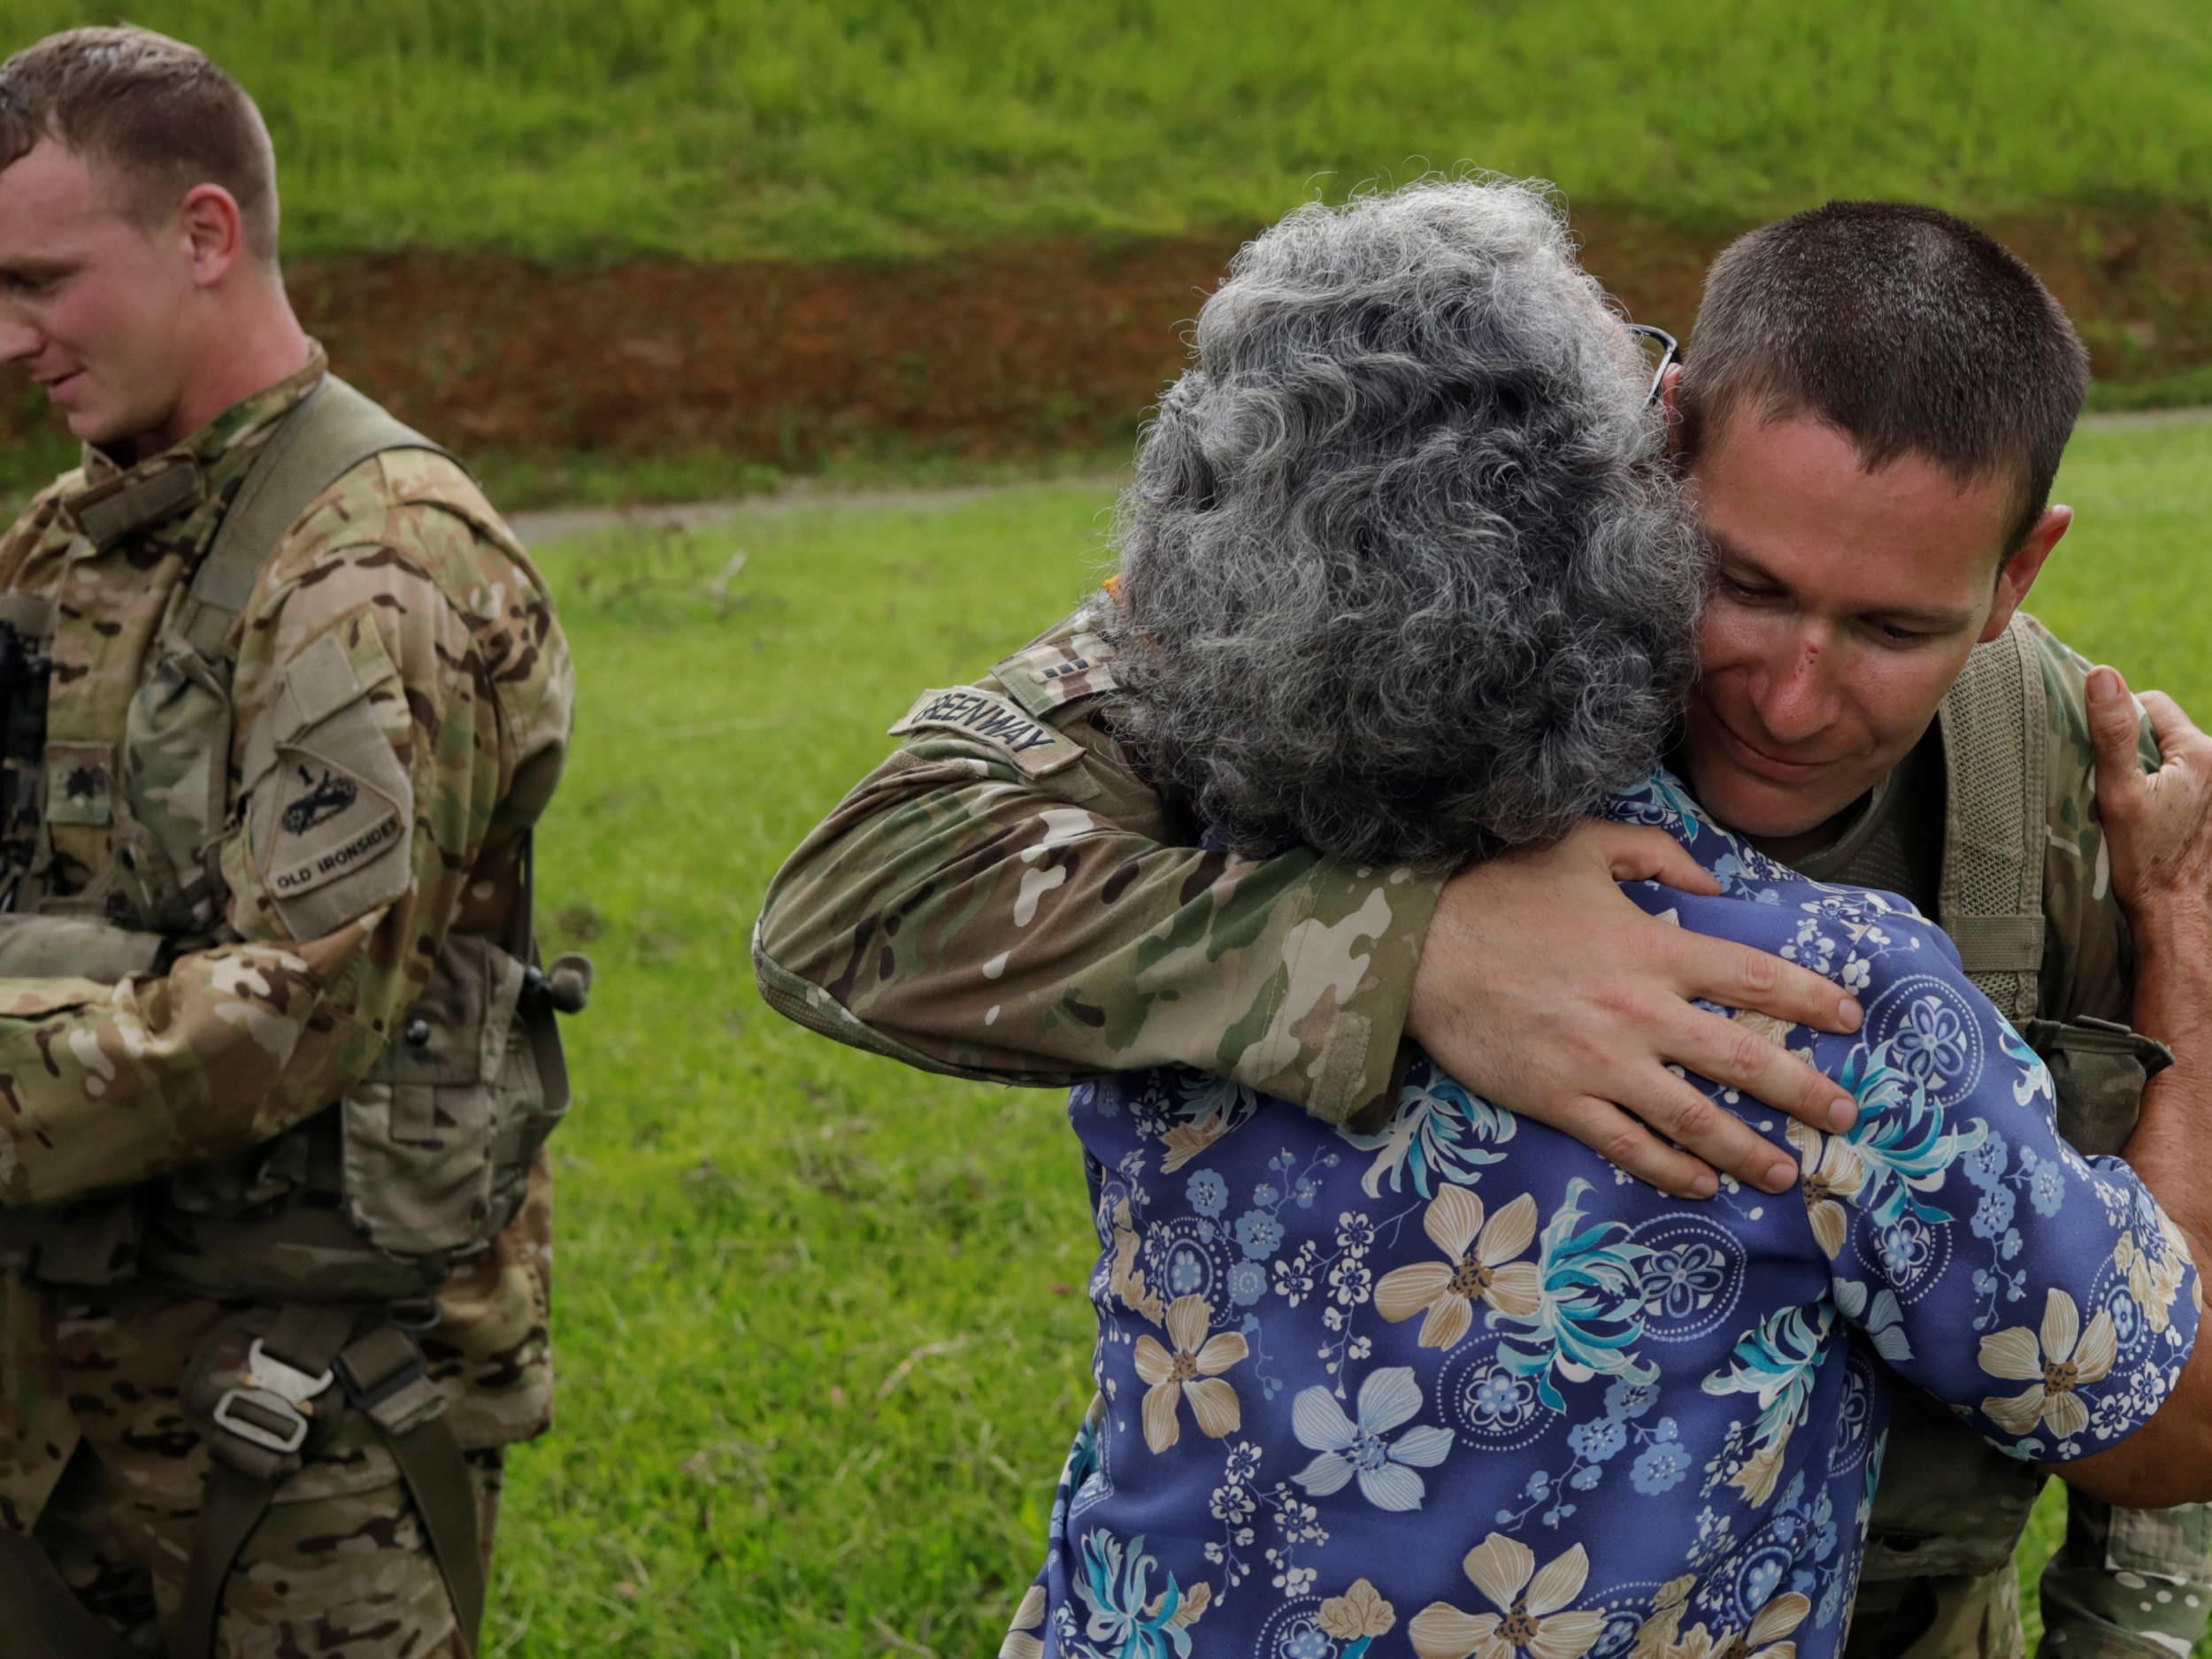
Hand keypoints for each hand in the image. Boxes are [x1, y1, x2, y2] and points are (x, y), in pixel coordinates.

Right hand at [1405, 820, 1863, 1198]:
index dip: (1812, 1000)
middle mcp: (1640, 1012)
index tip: (1850, 1019)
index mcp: (1653, 948)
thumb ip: (1656, 856)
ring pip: (1695, 1119)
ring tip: (1785, 1172)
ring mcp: (1601, 1063)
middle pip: (1744, 1060)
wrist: (1417, 946)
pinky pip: (1628, 1145)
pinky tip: (1702, 1183)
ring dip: (1749, 1150)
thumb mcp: (1581, 846)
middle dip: (1804, 1093)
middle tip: (1843, 1118)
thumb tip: (1713, 884)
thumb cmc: (1497, 890)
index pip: (1755, 978)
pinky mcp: (1560, 1099)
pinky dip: (1672, 1169)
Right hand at [2087, 666, 2211, 940]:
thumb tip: (2103, 675)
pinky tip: (2156, 823)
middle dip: (2137, 752)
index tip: (2105, 759)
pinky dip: (2167, 793)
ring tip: (2138, 811)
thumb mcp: (2119, 793)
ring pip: (2175, 758)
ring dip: (2153, 774)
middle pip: (2166, 732)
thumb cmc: (2145, 859)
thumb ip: (2113, 732)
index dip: (2120, 722)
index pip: (2152, 704)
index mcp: (2199, 751)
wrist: (2178, 912)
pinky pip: (2187, 782)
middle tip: (2118, 790)